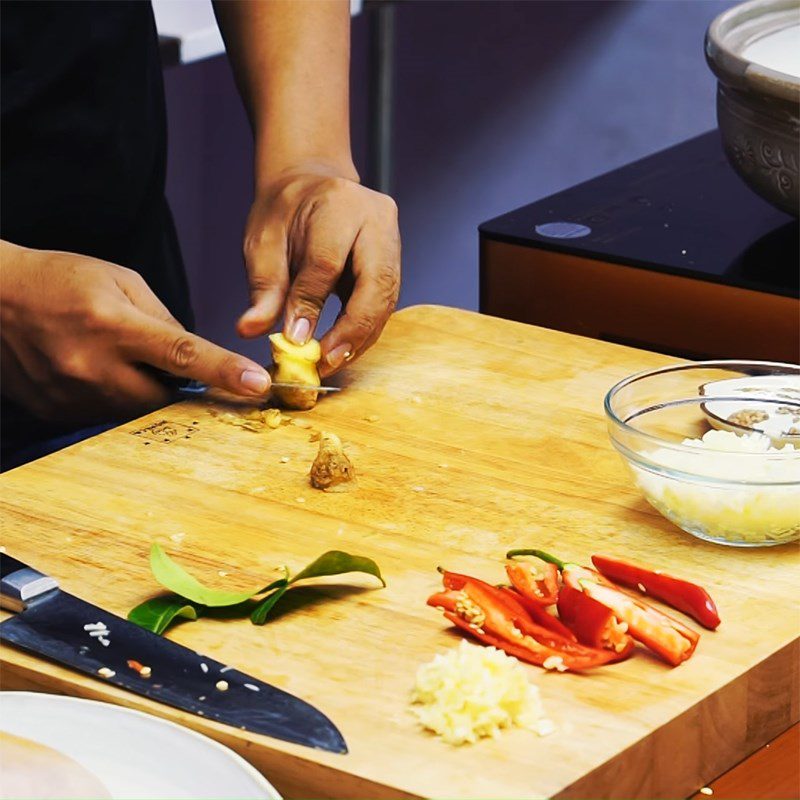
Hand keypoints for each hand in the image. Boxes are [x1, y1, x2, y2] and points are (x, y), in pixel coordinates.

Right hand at [1, 242, 271, 424]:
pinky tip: (92, 368)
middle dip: (175, 384)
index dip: (224, 372)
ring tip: (114, 357)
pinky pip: (106, 416)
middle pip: (164, 396)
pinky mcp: (57, 412)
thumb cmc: (59, 280)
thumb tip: (196, 354)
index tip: (258, 386)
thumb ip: (164, 320)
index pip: (182, 354)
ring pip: (135, 411)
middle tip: (159, 361)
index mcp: (112, 324)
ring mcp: (71, 395)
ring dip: (141, 390)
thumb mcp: (120, 281)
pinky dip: (113, 397)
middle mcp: (91, 366)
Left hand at [237, 166, 400, 376]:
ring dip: (361, 337)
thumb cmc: (284, 211)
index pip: (327, 262)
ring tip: (331, 361)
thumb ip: (263, 288)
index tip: (294, 341)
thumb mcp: (263, 243)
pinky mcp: (395, 261)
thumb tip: (252, 329)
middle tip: (325, 362)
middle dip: (352, 331)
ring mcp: (392, 240)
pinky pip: (385, 302)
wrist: (311, 186)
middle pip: (375, 284)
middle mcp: (376, 219)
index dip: (312, 305)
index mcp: (338, 203)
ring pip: (386, 298)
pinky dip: (365, 330)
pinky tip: (343, 348)